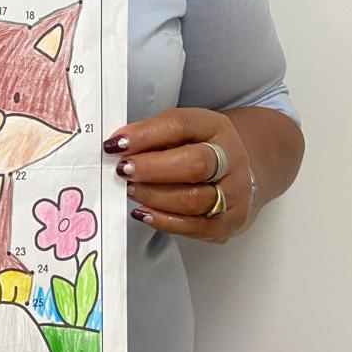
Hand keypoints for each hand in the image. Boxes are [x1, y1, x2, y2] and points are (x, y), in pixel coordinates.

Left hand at [103, 107, 256, 243]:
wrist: (235, 174)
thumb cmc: (198, 150)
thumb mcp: (182, 133)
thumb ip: (152, 136)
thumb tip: (118, 148)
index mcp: (215, 127)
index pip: (181, 125)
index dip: (145, 134)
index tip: (116, 144)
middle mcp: (231, 158)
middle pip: (194, 163)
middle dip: (152, 168)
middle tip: (124, 170)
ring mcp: (234, 192)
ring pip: (194, 199)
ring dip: (154, 196)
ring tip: (131, 190)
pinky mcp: (229, 222)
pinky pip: (195, 226)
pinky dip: (164, 221)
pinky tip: (143, 212)